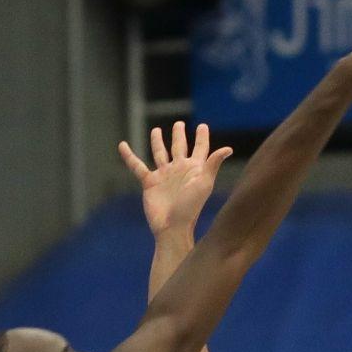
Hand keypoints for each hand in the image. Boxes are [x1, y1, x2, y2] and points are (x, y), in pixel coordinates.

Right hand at [118, 120, 233, 239]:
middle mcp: (179, 169)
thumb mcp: (204, 183)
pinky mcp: (150, 183)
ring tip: (156, 130)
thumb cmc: (191, 207)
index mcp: (194, 168)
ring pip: (160, 153)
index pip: (200, 148)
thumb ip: (213, 164)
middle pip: (179, 147)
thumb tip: (228, 149)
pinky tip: (122, 145)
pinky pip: (137, 166)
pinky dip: (129, 156)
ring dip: (158, 142)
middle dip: (179, 135)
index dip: (201, 137)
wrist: (172, 227)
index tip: (202, 126)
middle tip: (178, 124)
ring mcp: (164, 175)